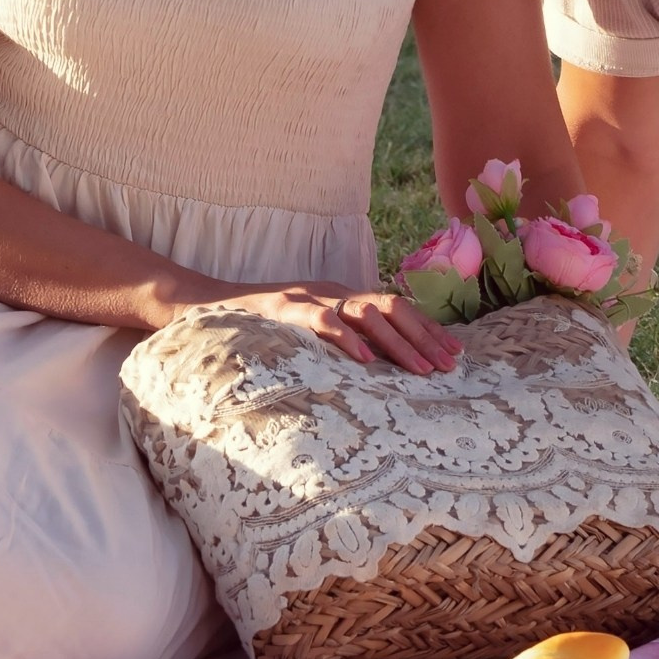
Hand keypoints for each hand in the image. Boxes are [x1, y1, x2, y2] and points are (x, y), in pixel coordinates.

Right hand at [147, 276, 460, 371]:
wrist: (203, 308)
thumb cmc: (258, 328)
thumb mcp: (306, 333)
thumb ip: (338, 340)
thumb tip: (377, 369)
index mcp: (341, 296)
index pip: (396, 308)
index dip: (428, 329)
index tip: (456, 354)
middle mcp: (332, 290)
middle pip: (392, 307)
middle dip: (425, 336)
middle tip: (451, 366)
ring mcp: (309, 296)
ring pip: (366, 311)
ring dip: (398, 340)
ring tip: (422, 368)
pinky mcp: (284, 308)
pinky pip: (322, 320)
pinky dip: (346, 337)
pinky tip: (365, 358)